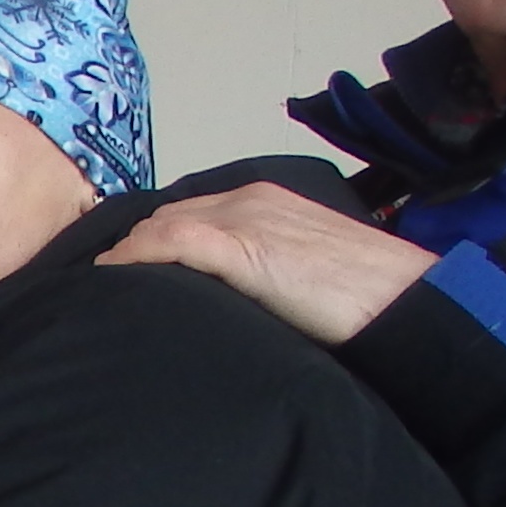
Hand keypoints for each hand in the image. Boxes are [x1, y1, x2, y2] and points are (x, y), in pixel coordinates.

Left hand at [100, 183, 433, 346]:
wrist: (405, 300)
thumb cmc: (364, 297)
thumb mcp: (304, 275)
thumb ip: (264, 276)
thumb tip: (234, 306)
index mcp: (266, 201)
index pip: (192, 214)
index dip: (155, 242)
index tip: (127, 272)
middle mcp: (248, 200)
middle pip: (167, 217)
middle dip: (135, 248)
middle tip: (104, 285)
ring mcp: (243, 219)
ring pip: (160, 228)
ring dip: (128, 258)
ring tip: (100, 291)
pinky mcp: (239, 245)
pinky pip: (167, 243)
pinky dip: (134, 260)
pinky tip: (112, 283)